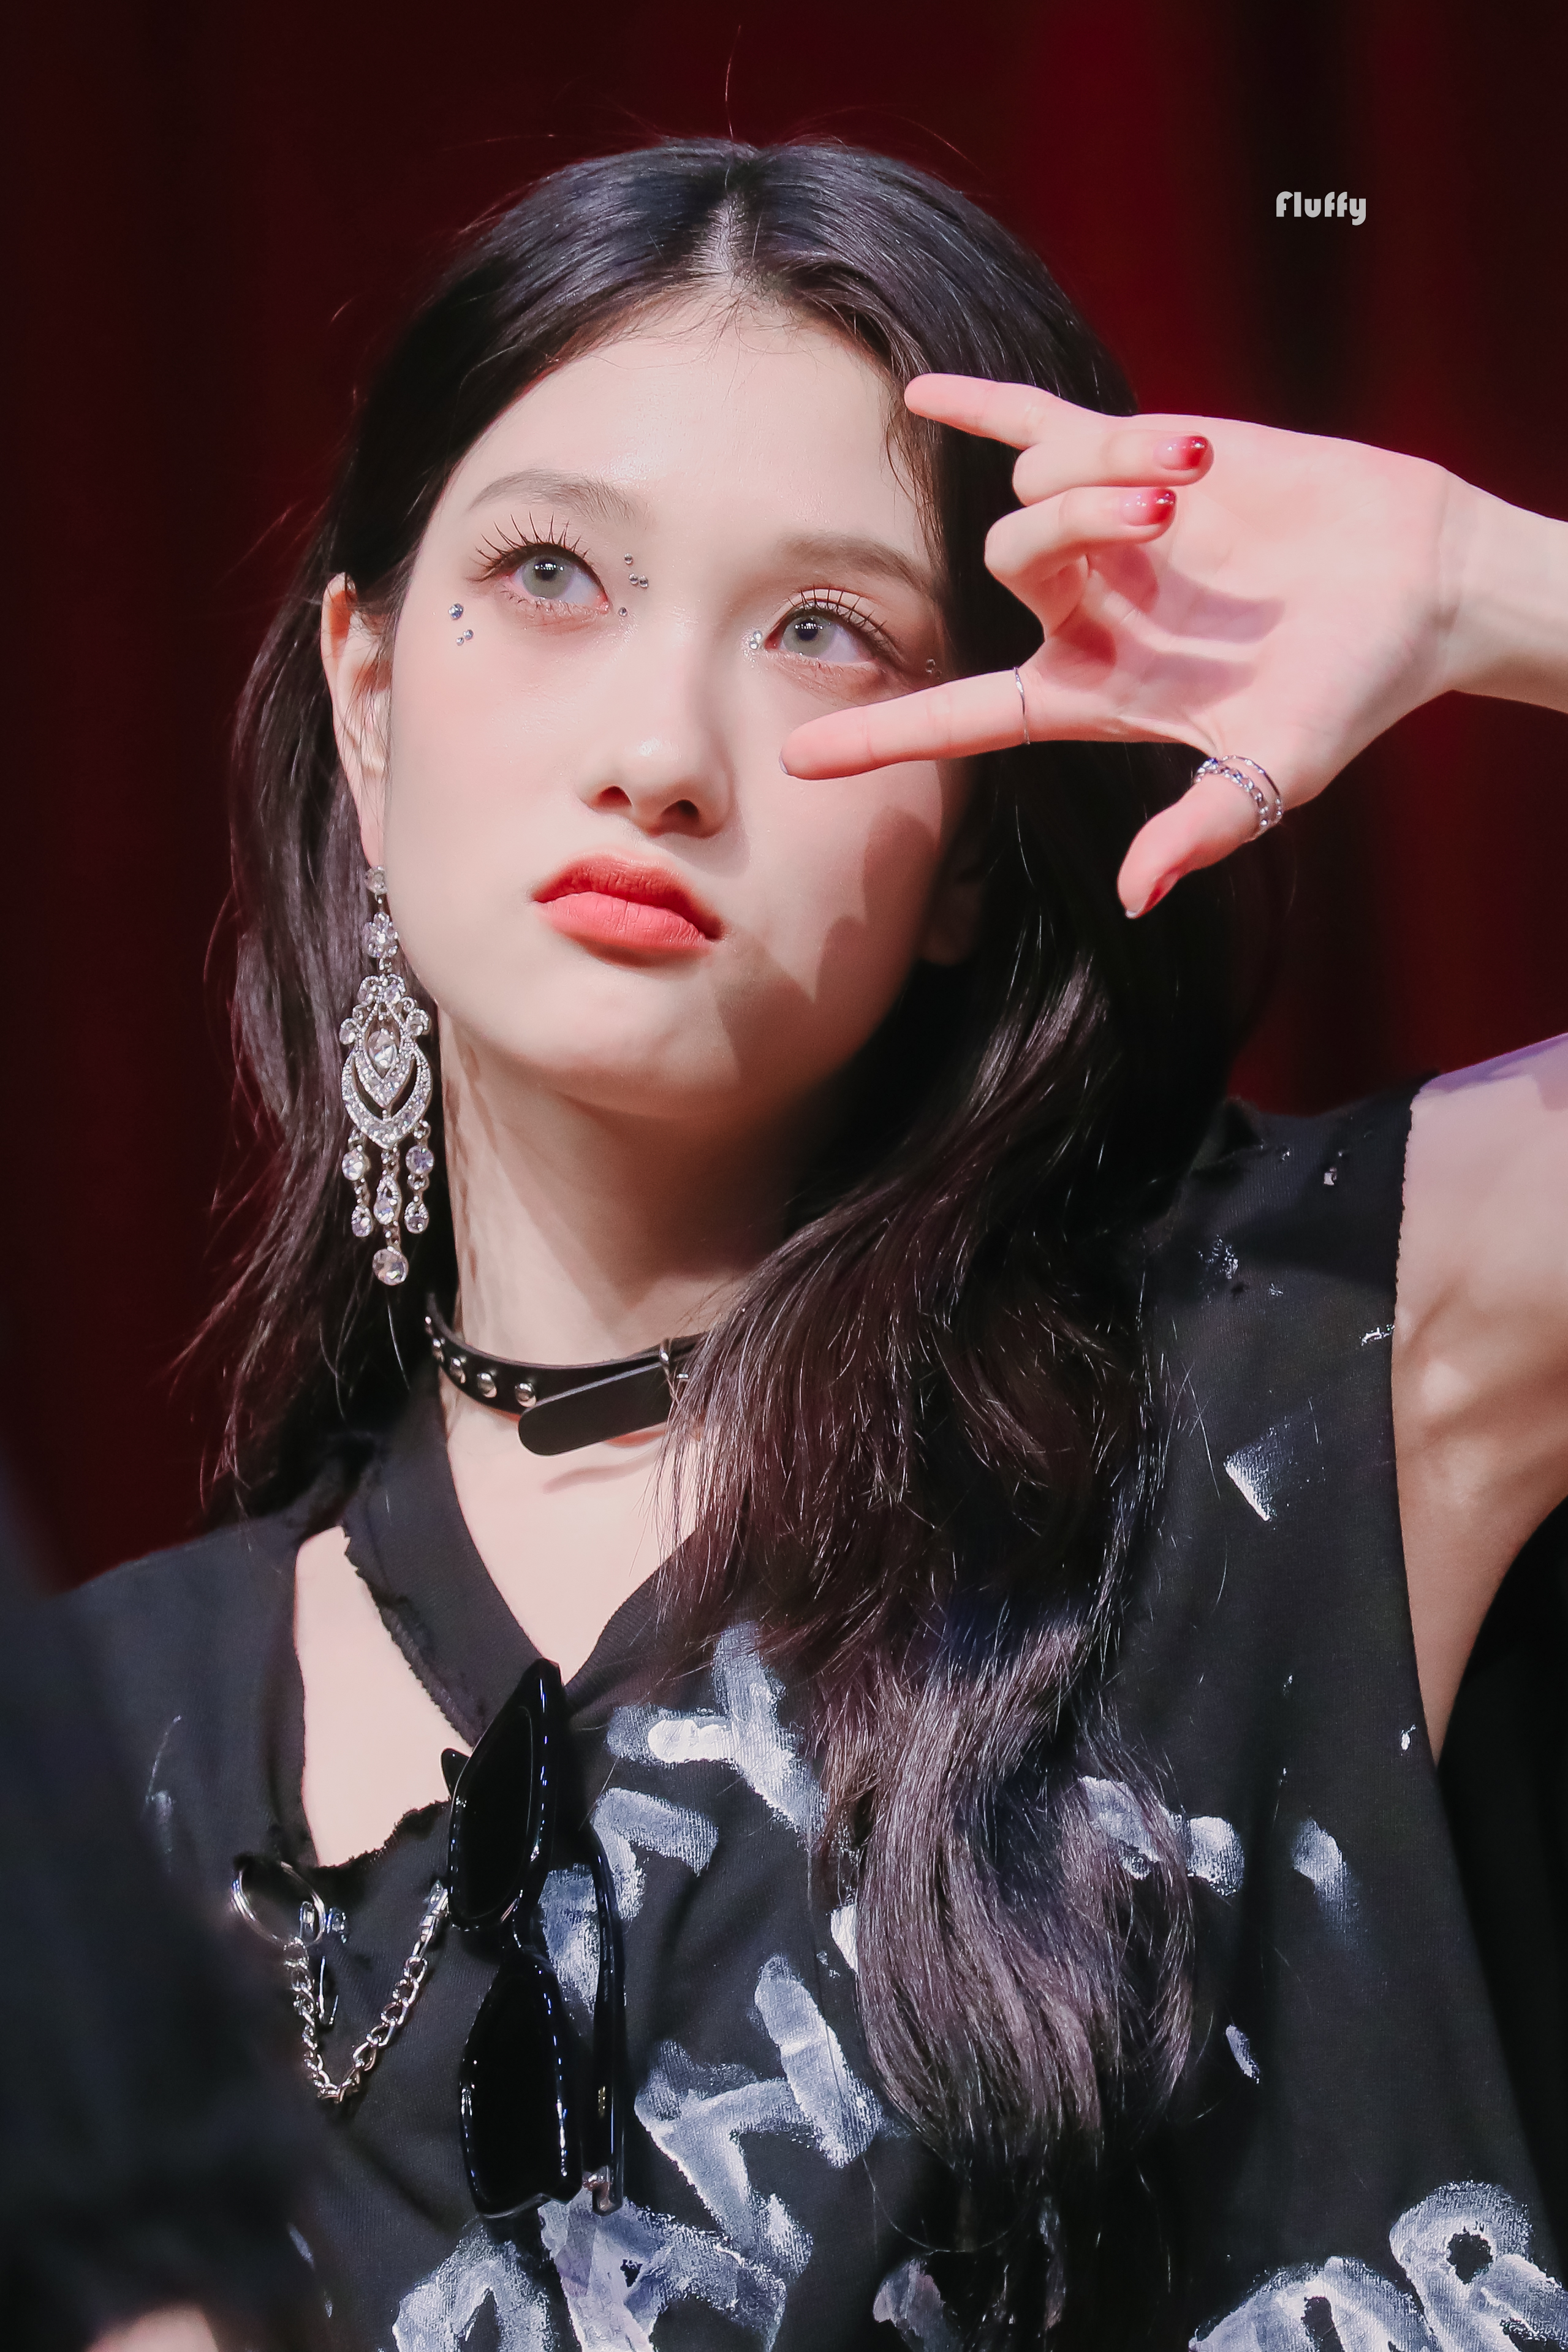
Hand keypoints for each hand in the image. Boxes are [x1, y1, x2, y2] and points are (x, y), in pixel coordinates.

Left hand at [781, 375, 1472, 913]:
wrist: (1418, 581)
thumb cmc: (1350, 689)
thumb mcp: (1278, 771)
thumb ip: (1204, 827)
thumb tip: (1135, 894)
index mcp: (1093, 691)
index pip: (962, 719)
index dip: (879, 740)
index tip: (793, 760)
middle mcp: (1081, 611)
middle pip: (1004, 564)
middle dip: (1069, 530)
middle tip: (1169, 525)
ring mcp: (1102, 532)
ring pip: (1033, 488)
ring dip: (1101, 474)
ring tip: (1191, 488)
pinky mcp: (1141, 458)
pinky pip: (1037, 423)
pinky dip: (983, 407)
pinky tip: (923, 393)